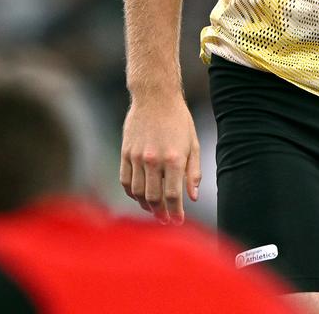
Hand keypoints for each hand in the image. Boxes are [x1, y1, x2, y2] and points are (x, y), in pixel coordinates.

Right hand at [120, 90, 199, 223]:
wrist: (155, 96)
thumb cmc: (178, 119)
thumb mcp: (193, 144)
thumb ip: (194, 172)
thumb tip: (193, 197)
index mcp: (174, 159)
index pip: (173, 196)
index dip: (175, 213)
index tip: (177, 221)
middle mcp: (154, 160)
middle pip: (154, 198)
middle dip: (160, 213)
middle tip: (165, 220)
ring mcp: (137, 156)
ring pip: (138, 192)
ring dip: (145, 206)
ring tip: (153, 210)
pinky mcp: (125, 152)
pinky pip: (125, 180)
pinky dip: (131, 192)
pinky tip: (139, 196)